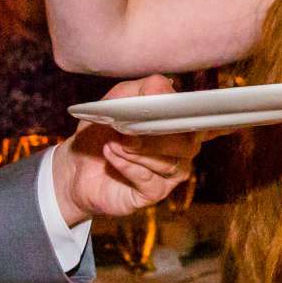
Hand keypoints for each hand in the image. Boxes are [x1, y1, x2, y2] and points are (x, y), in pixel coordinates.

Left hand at [50, 75, 200, 225]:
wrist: (76, 168)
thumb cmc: (102, 132)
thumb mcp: (117, 101)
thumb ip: (142, 89)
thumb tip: (164, 90)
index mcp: (178, 122)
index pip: (204, 118)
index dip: (200, 116)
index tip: (181, 112)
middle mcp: (182, 148)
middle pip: (188, 142)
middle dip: (157, 135)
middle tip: (127, 131)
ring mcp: (171, 173)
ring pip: (169, 163)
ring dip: (138, 151)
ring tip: (114, 143)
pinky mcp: (155, 193)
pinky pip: (149, 179)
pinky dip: (127, 166)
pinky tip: (110, 154)